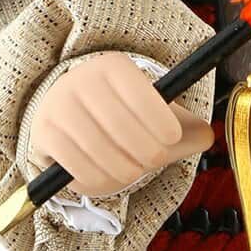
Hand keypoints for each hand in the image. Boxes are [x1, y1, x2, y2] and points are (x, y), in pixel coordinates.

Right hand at [29, 53, 213, 196]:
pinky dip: (102, 182)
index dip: (162, 124)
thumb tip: (206, 138)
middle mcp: (82, 81)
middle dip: (148, 155)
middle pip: (124, 131)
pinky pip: (81, 171)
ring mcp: (59, 108)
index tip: (171, 139)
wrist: (73, 114)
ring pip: (104, 155)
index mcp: (115, 67)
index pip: (143, 97)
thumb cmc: (127, 116)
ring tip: (132, 170)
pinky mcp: (45, 136)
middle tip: (153, 160)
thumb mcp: (158, 114)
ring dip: (126, 172)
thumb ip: (190, 128)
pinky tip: (108, 176)